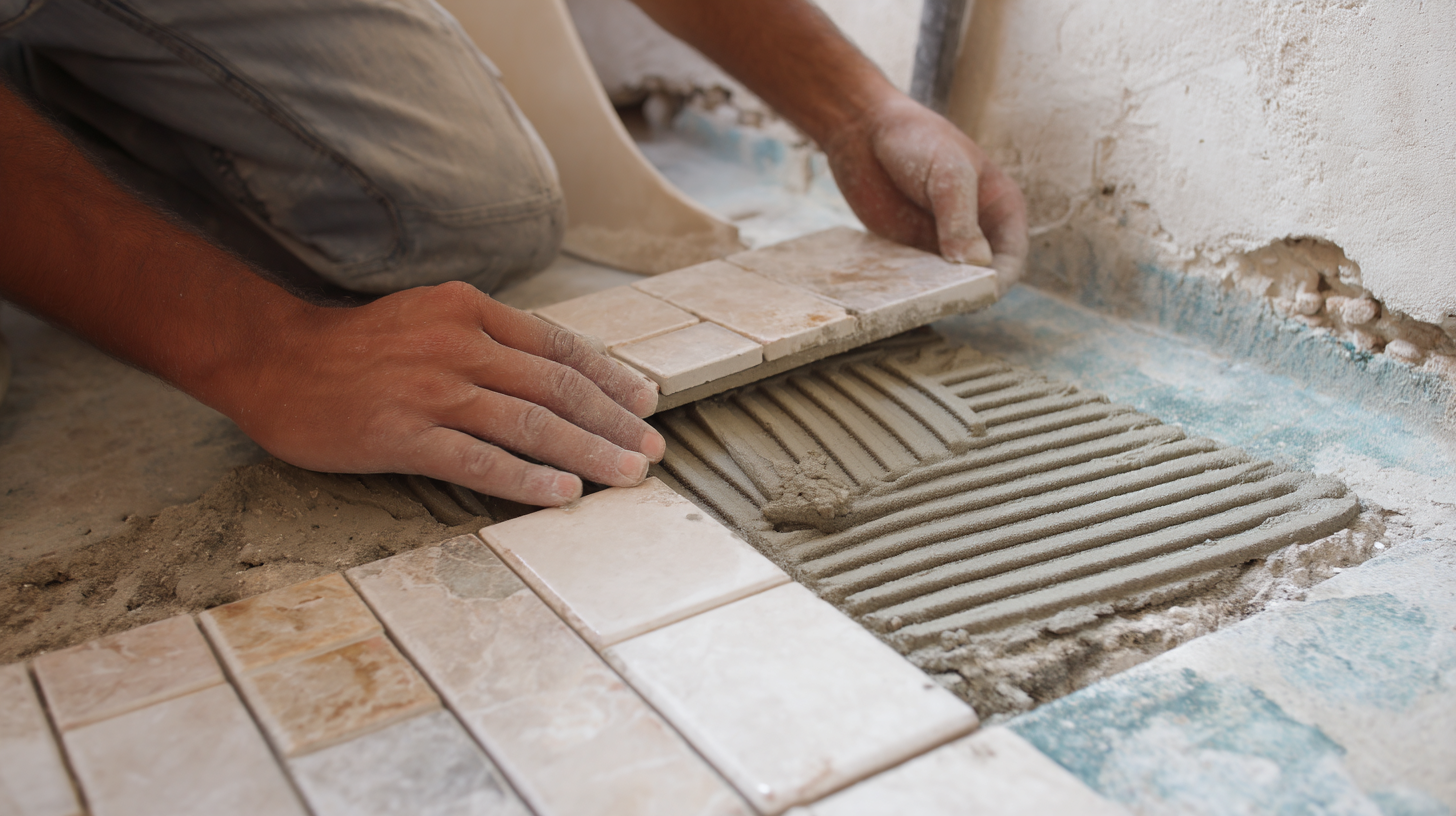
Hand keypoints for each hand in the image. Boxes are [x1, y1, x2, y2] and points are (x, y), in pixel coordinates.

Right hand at [222, 282, 663, 506]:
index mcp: (470, 310)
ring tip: (628, 475)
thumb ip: (488, 338)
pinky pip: (481, 461)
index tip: (646, 402)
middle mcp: (458, 345)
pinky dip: (529, 479)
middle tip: (652, 450)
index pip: (557, 347)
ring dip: (589, 452)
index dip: (609, 377)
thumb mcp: (430, 318)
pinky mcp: (405, 436)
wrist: (275, 361)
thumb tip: (555, 374)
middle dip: (614, 422)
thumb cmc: (357, 347)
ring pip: (531, 425)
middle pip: (556, 388)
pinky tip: (565, 494)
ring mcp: (432, 391)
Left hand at [824, 95, 1028, 292]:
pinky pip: (918, 281)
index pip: (1011, 258)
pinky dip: (911, 290)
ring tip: (917, 295)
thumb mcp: (949, 173)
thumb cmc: (917, 141)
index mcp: (1001, 209)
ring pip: (949, 285)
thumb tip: (977, 264)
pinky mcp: (911, 251)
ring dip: (936, 294)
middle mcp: (977, 232)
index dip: (999, 279)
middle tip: (940, 296)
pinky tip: (896, 291)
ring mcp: (943, 244)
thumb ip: (961, 218)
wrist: (865, 132)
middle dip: (965, 291)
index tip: (977, 291)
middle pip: (981, 278)